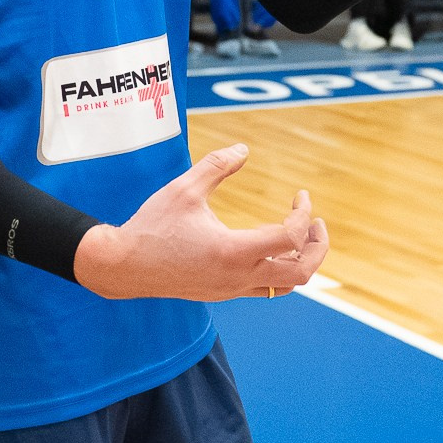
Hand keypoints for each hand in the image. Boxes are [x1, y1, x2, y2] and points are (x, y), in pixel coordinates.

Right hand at [73, 143, 326, 301]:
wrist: (125, 267)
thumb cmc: (153, 226)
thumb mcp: (184, 189)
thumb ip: (216, 166)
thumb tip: (243, 149)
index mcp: (233, 251)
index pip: (290, 238)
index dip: (303, 214)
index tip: (299, 196)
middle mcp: (238, 277)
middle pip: (301, 273)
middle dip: (318, 247)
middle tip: (317, 223)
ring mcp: (232, 289)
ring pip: (286, 286)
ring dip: (301, 261)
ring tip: (300, 236)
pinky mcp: (224, 293)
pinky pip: (265, 287)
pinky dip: (279, 268)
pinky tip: (269, 245)